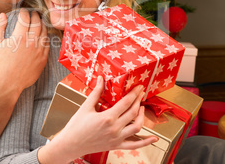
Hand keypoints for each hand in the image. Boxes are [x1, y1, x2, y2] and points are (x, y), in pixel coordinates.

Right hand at [0, 9, 49, 93]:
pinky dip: (46, 37)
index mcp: (19, 37)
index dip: (24, 12)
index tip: (22, 11)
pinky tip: (43, 35)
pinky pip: (48, 45)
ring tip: (39, 22)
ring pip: (45, 32)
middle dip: (35, 16)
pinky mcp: (43, 59)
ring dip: (42, 25)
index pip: (25, 18)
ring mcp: (39, 51)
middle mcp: (31, 42)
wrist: (7, 83)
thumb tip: (3, 15)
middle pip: (37, 23)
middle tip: (33, 13)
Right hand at [39, 77, 157, 162]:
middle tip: (141, 93)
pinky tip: (153, 138)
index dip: (134, 94)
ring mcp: (117, 138)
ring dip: (142, 116)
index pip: (125, 103)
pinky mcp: (116, 146)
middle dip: (139, 101)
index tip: (138, 87)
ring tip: (141, 108)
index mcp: (107, 118)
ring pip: (137, 127)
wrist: (71, 144)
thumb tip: (101, 79)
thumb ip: (96, 92)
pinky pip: (135, 145)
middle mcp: (114, 129)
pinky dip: (146, 142)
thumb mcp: (86, 106)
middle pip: (133, 113)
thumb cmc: (76, 126)